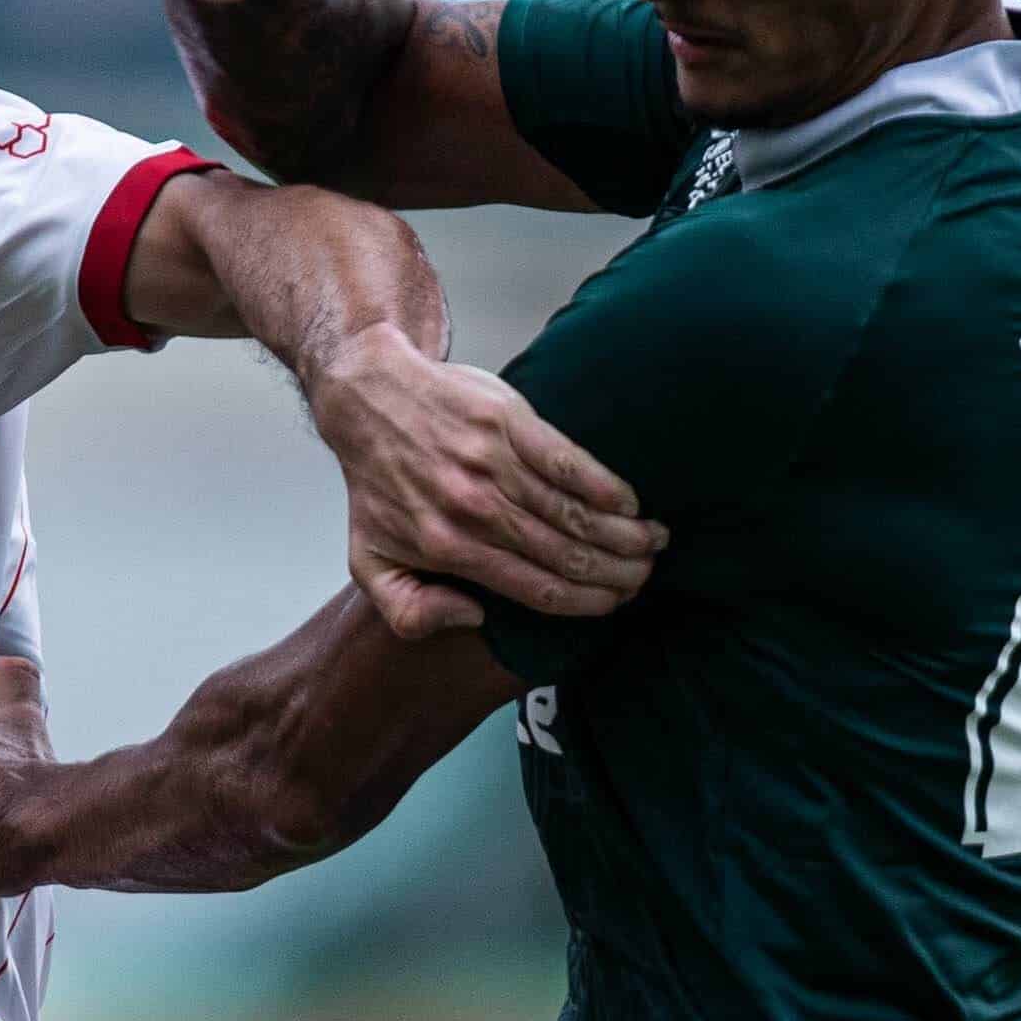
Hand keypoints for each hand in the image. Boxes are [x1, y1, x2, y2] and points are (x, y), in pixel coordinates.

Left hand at [310, 329, 653, 639]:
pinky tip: (630, 502)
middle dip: (615, 572)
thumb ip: (411, 611)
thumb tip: (473, 619)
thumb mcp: (370, 562)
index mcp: (450, 549)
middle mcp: (475, 510)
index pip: (537, 589)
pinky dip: (605, 485)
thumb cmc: (376, 485)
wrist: (368, 400)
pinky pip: (568, 461)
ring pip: (574, 511)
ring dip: (622, 533)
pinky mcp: (508, 423)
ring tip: (652, 542)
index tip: (615, 605)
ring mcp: (493, 464)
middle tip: (645, 577)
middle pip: (565, 554)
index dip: (585, 603)